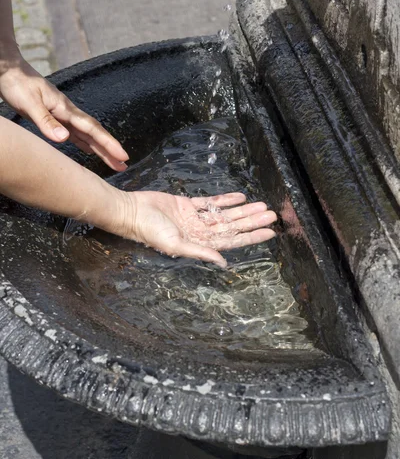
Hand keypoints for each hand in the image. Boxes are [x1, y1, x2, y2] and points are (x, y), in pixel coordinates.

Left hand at [0, 54, 128, 170]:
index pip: (92, 129)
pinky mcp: (56, 118)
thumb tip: (65, 138)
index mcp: (65, 110)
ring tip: (114, 161)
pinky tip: (91, 150)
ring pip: (87, 135)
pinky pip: (76, 134)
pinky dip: (86, 144)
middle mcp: (68, 113)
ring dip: (101, 149)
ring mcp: (63, 116)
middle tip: (124, 164)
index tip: (121, 155)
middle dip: (110, 149)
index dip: (108, 143)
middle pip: (94, 134)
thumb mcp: (30, 104)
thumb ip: (46, 122)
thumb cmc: (18, 85)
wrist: (10, 71)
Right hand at [116, 190, 276, 266]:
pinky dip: (225, 200)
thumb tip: (223, 263)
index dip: (251, 236)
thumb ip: (200, 252)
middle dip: (252, 221)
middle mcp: (200, 232)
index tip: (270, 233)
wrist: (132, 211)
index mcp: (199, 243)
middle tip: (273, 215)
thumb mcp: (176, 245)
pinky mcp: (187, 204)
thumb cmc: (150, 231)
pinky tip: (240, 196)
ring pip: (224, 214)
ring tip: (262, 205)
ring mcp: (194, 218)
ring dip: (242, 210)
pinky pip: (210, 202)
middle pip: (232, 226)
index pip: (232, 240)